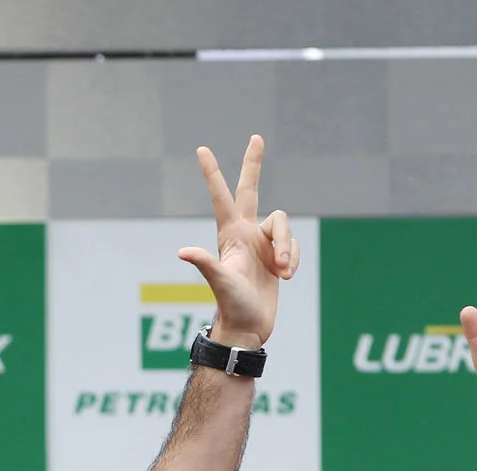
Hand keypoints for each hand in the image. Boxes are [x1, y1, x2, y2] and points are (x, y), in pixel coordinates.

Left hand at [176, 135, 298, 349]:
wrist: (248, 326)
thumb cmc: (232, 305)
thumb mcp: (220, 282)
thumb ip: (205, 264)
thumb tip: (183, 252)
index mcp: (230, 234)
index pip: (221, 196)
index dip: (212, 173)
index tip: (201, 149)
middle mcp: (245, 233)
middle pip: (251, 190)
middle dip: (253, 164)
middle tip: (256, 137)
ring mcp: (261, 244)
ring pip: (284, 226)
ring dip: (286, 248)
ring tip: (280, 273)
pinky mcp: (277, 256)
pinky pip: (293, 246)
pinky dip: (293, 259)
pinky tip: (285, 277)